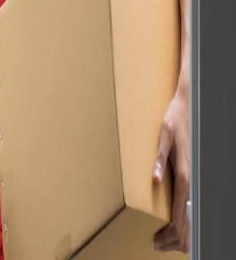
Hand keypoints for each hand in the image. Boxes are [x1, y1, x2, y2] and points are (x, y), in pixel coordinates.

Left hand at [153, 89, 189, 253]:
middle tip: (158, 246)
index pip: (183, 216)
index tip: (157, 243)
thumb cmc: (175, 118)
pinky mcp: (194, 173)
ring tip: (165, 240)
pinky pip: (192, 203)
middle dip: (176, 239)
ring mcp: (197, 178)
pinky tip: (176, 222)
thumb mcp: (164, 135)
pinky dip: (186, 219)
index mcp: (185, 174)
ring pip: (194, 215)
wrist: (190, 106)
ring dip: (182, 232)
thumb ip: (159, 158)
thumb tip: (155, 179)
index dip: (171, 235)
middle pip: (190, 221)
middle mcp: (194, 179)